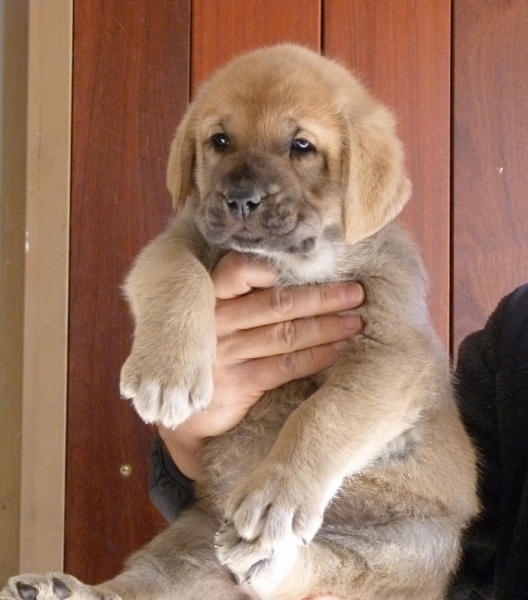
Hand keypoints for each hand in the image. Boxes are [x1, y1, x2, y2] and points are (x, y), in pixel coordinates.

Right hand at [160, 251, 363, 478]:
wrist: (183, 409)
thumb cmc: (209, 351)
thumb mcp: (212, 319)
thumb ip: (242, 298)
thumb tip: (296, 277)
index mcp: (210, 297)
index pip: (238, 269)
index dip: (273, 266)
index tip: (312, 264)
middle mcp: (217, 322)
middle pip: (277, 303)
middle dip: (322, 297)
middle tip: (356, 293)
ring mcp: (226, 353)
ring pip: (287, 334)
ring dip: (327, 326)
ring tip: (356, 321)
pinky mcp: (239, 383)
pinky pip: (286, 365)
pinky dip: (317, 356)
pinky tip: (339, 349)